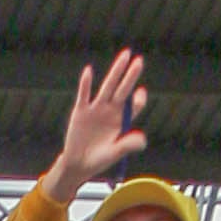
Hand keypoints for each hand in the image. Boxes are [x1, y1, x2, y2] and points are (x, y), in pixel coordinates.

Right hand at [49, 49, 149, 204]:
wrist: (77, 164)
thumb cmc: (99, 160)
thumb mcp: (115, 154)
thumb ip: (128, 145)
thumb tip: (142, 138)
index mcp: (121, 121)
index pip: (134, 105)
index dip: (139, 99)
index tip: (140, 92)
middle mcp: (110, 111)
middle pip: (123, 90)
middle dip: (131, 76)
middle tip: (139, 60)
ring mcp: (96, 109)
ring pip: (108, 87)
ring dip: (116, 71)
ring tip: (125, 55)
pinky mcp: (80, 111)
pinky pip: (84, 95)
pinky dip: (85, 83)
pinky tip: (88, 71)